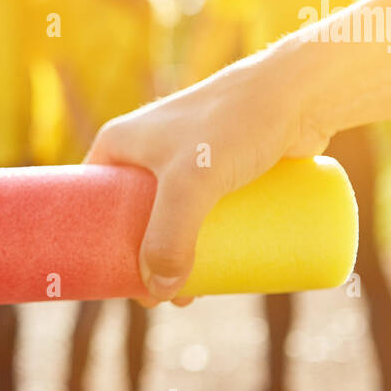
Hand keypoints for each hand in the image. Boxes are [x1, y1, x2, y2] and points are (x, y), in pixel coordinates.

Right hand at [85, 50, 329, 303]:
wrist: (300, 92)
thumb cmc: (235, 125)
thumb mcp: (191, 184)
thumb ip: (171, 237)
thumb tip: (160, 294)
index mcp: (120, 143)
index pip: (90, 201)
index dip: (92, 242)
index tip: (105, 281)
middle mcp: (149, 148)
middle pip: (132, 217)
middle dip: (140, 260)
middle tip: (156, 299)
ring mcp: (188, 158)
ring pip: (172, 218)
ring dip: (174, 256)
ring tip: (191, 294)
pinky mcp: (224, 167)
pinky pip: (204, 212)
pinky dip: (204, 240)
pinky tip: (213, 267)